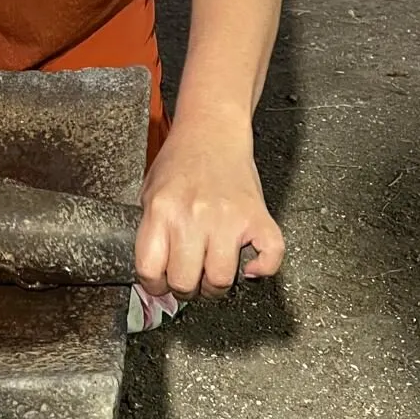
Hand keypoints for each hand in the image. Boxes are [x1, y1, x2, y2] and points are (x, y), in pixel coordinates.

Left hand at [133, 115, 283, 299]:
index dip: (154, 286)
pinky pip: (269, 258)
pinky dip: (262, 269)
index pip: (150, 270)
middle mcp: (193, 216)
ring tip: (213, 273)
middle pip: (185, 282)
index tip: (161, 285)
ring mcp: (228, 218)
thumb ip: (150, 231)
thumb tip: (155, 275)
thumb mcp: (150, 192)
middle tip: (189, 280)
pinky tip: (249, 265)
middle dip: (185, 289)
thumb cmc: (181, 161)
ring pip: (220, 280)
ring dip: (216, 286)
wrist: (212, 129)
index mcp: (162, 210)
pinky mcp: (258, 216)